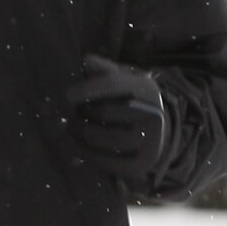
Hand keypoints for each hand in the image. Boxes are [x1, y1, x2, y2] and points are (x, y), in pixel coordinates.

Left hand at [66, 56, 169, 187]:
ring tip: (72, 127)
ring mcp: (150, 142)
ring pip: (108, 139)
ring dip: (82, 133)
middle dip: (82, 113)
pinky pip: (110, 163)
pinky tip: (78, 146)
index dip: (88, 89)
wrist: (159, 133)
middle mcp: (153, 115)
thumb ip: (104, 70)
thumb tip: (86, 61)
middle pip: (106, 112)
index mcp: (147, 89)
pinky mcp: (141, 165)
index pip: (113, 84)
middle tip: (72, 114)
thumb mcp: (125, 80)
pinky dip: (89, 154)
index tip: (67, 96)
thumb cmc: (133, 101)